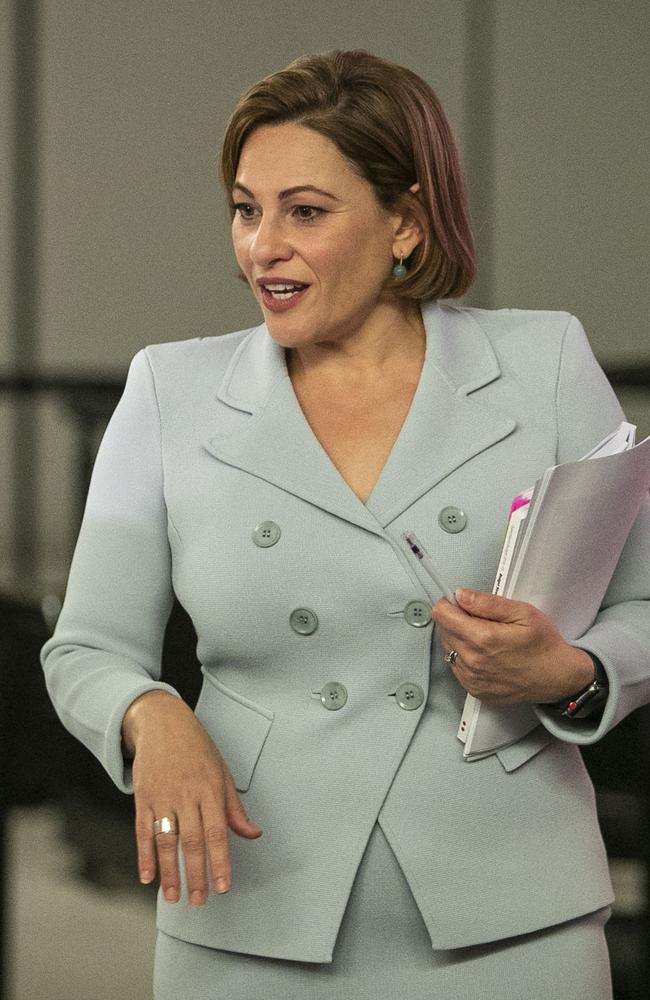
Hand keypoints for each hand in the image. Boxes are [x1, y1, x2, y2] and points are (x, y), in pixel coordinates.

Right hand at [122, 691, 263, 904]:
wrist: (162, 722)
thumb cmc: (197, 748)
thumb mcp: (221, 772)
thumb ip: (234, 808)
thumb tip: (253, 834)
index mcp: (210, 788)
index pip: (217, 832)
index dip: (220, 861)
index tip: (223, 887)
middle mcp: (186, 794)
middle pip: (191, 841)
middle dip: (195, 874)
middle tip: (199, 900)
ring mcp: (162, 796)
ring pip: (165, 840)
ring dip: (169, 871)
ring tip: (173, 896)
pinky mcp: (142, 797)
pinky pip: (142, 831)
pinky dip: (144, 856)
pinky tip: (148, 877)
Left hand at [430, 588, 594, 703]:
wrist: (558, 677)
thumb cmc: (544, 645)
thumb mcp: (522, 612)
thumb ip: (487, 603)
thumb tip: (461, 596)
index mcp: (482, 638)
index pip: (441, 615)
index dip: (450, 604)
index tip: (462, 603)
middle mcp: (472, 661)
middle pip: (443, 631)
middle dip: (456, 620)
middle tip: (481, 620)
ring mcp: (471, 679)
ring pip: (448, 649)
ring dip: (460, 640)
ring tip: (486, 638)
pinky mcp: (474, 690)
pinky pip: (456, 667)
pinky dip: (465, 658)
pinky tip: (486, 654)